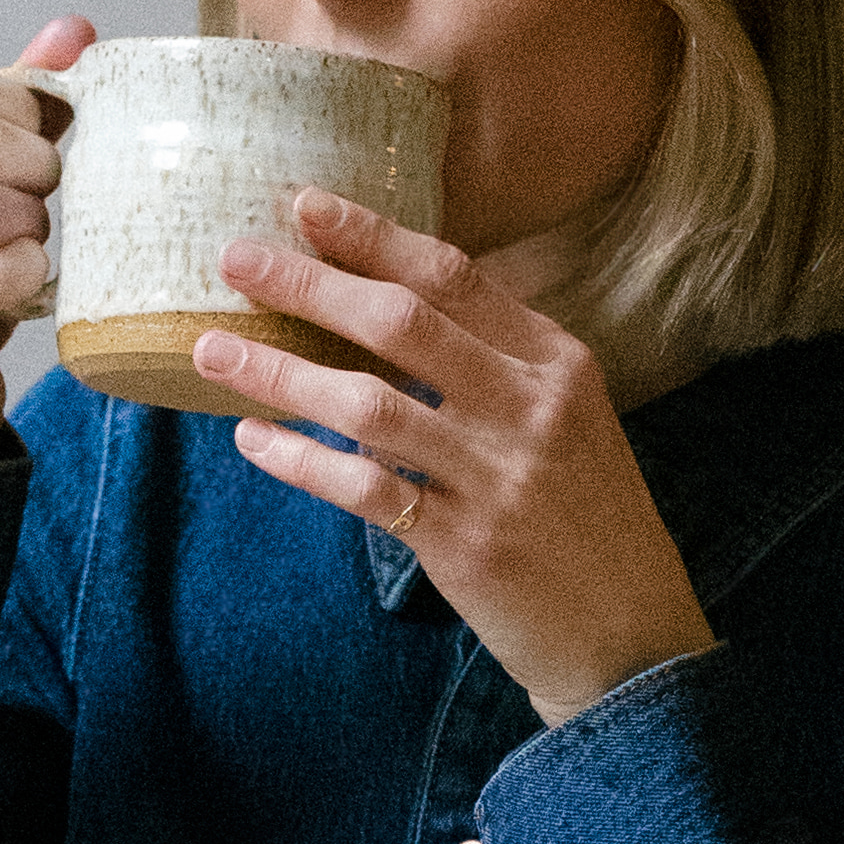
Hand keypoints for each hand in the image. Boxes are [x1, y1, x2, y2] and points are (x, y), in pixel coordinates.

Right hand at [0, 17, 89, 452]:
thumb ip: (16, 104)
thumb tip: (75, 30)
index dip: (21, 110)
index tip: (36, 147)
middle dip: (36, 169)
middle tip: (39, 204)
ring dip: (33, 226)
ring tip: (23, 247)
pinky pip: (1, 275)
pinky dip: (30, 277)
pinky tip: (23, 288)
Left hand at [185, 195, 718, 731]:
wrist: (632, 636)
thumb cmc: (589, 521)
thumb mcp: (570, 422)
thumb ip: (498, 366)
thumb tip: (391, 310)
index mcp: (558, 363)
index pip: (454, 276)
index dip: (373, 237)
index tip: (305, 206)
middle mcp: (531, 408)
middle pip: (402, 322)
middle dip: (309, 283)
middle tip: (235, 258)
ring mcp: (496, 477)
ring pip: (367, 403)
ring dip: (280, 371)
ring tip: (212, 350)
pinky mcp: (463, 543)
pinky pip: (363, 488)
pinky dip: (300, 461)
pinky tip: (252, 439)